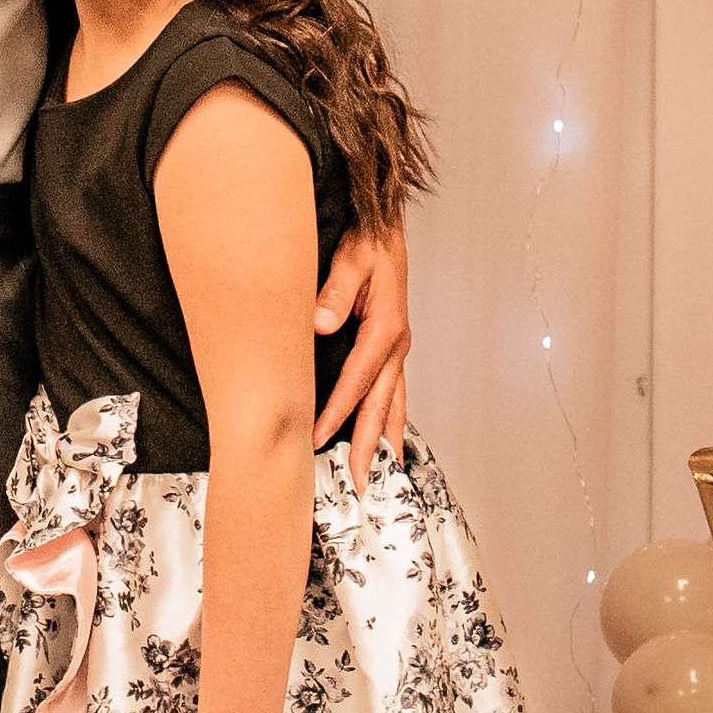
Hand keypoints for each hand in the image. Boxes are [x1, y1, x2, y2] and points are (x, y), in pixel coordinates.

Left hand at [313, 218, 411, 479]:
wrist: (383, 227)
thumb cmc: (366, 240)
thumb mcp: (350, 258)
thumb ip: (335, 292)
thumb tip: (319, 324)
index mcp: (385, 329)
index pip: (356, 382)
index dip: (335, 414)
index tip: (315, 440)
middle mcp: (396, 345)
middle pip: (380, 406)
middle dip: (369, 448)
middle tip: (360, 486)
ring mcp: (396, 349)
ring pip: (391, 405)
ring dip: (383, 441)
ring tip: (377, 475)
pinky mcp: (391, 347)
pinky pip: (391, 392)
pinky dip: (388, 420)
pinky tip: (383, 438)